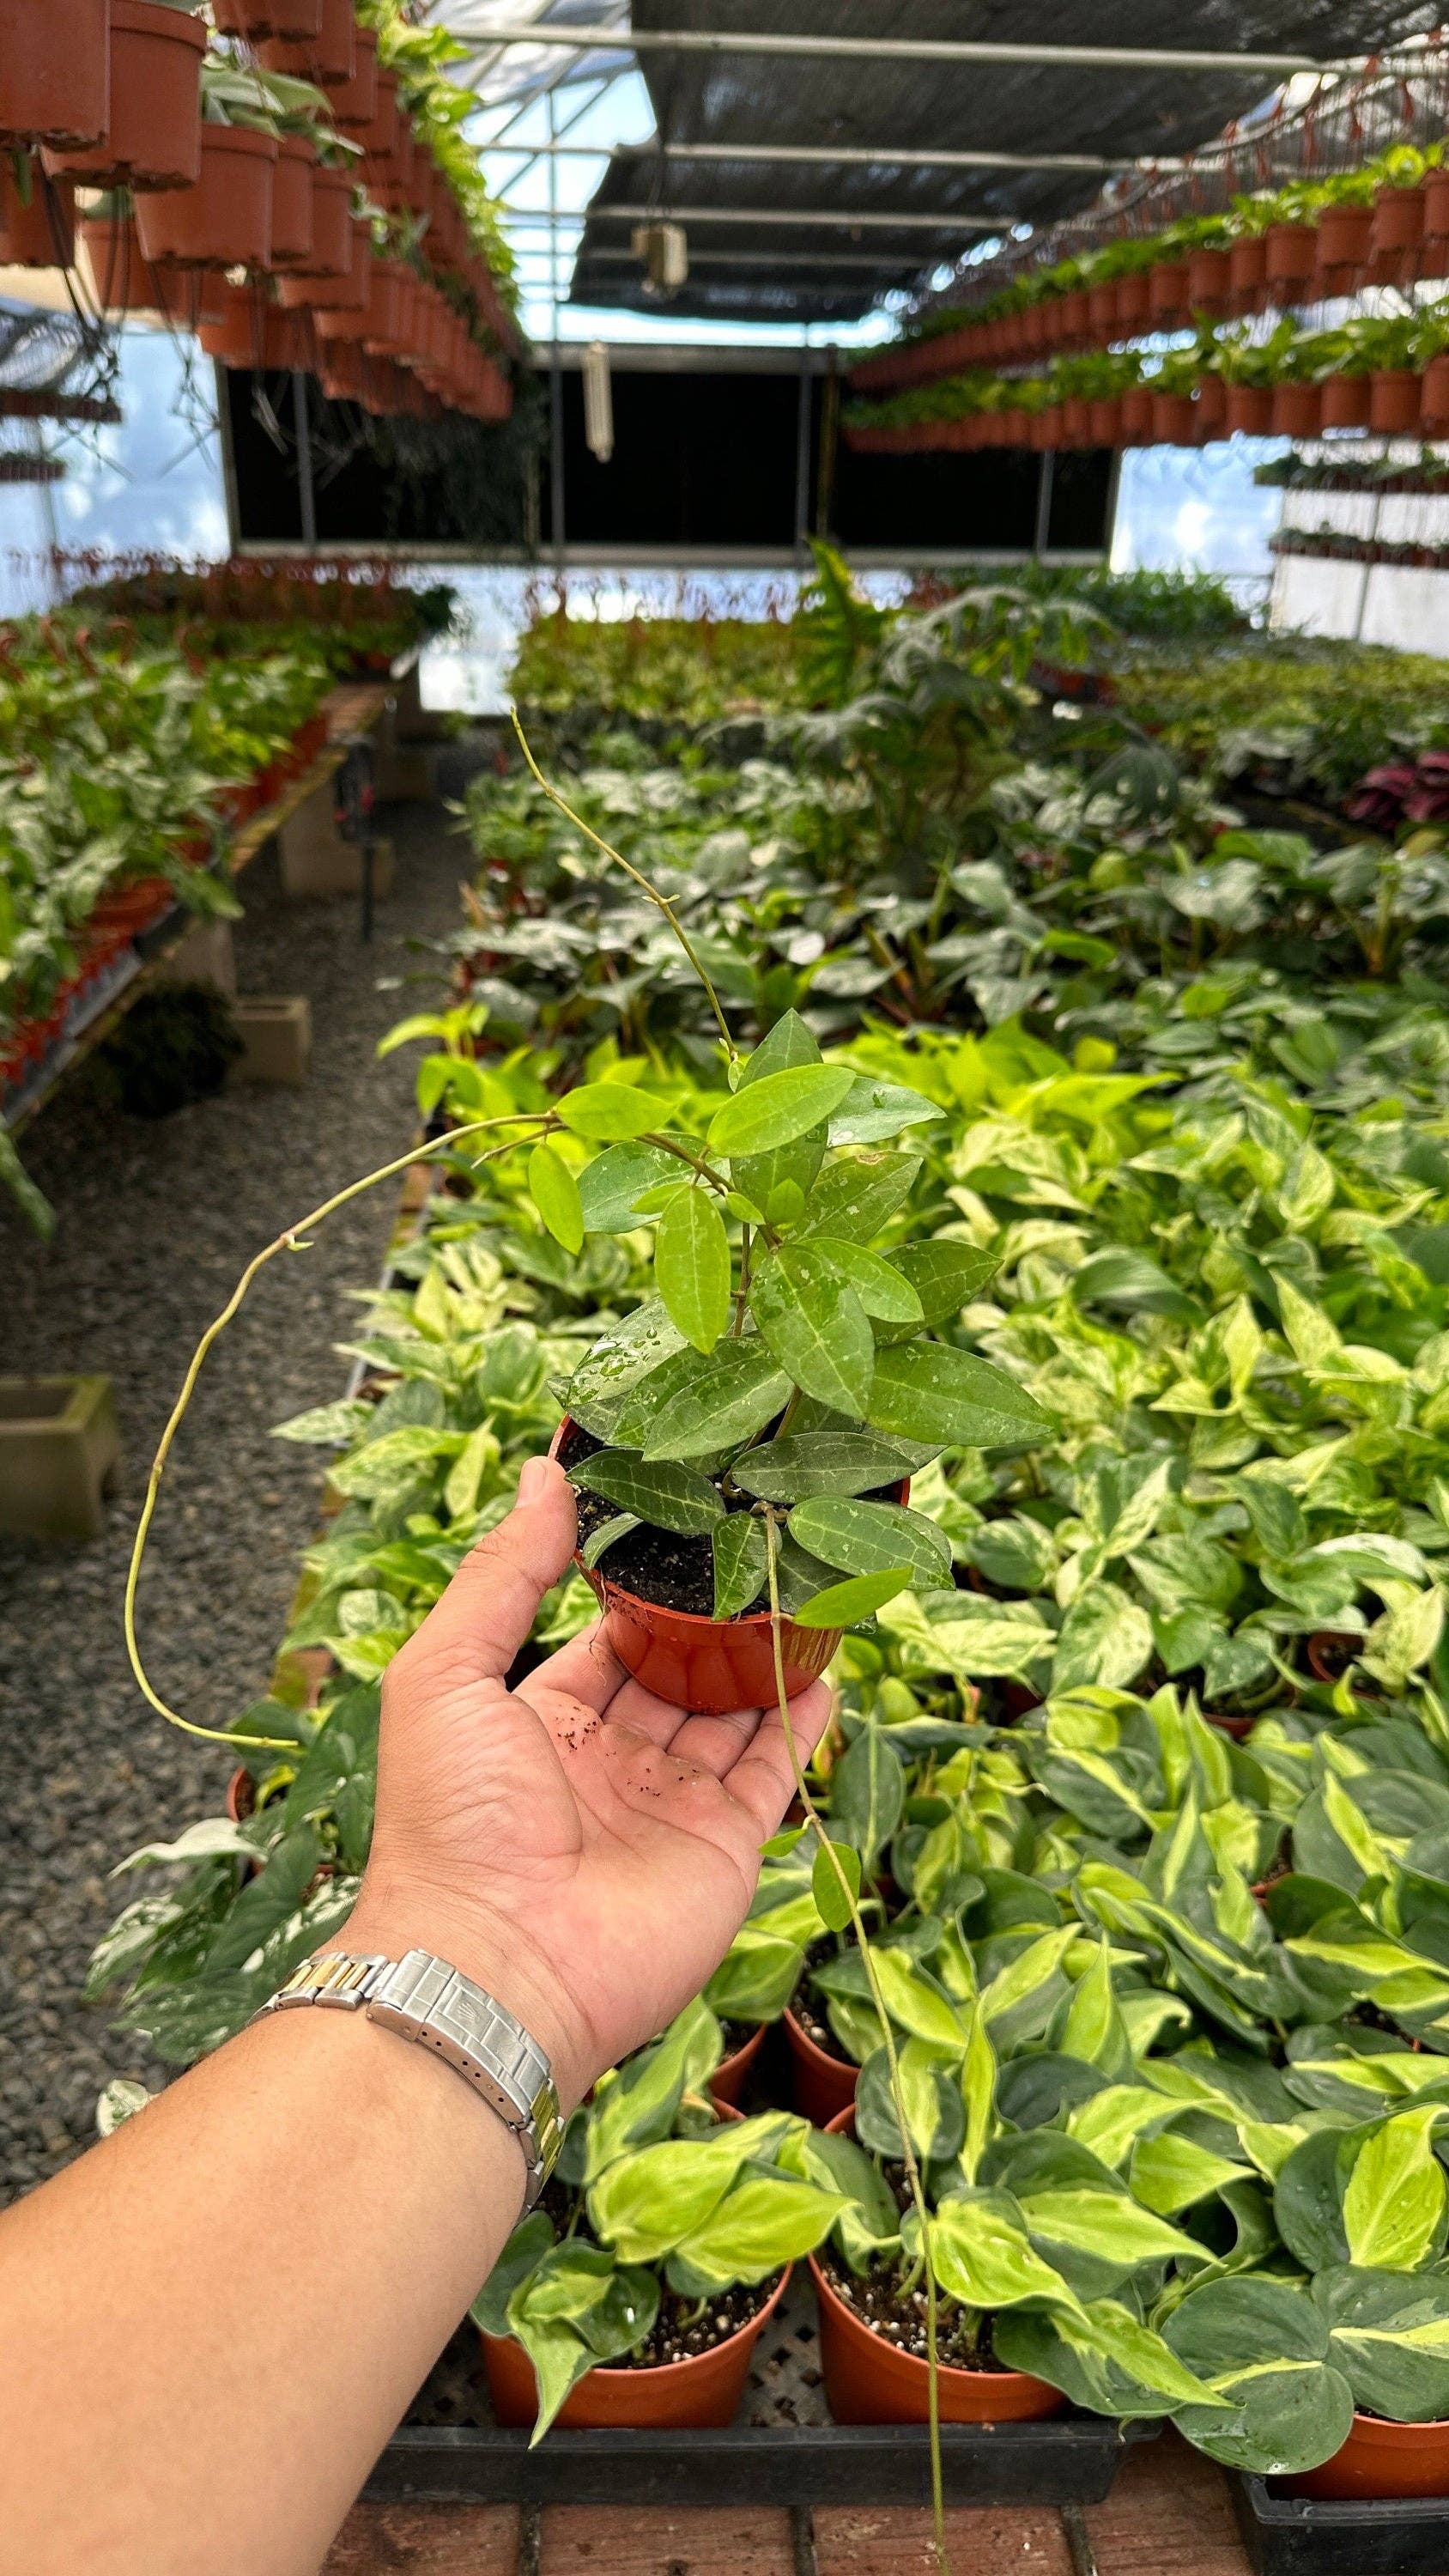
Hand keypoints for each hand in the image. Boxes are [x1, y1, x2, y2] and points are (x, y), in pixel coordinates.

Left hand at [347, 1456, 829, 2109]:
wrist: (498, 1965)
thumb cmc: (452, 1821)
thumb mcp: (447, 1672)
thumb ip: (502, 1573)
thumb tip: (543, 1473)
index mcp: (537, 1725)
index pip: (602, 1641)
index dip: (639, 1590)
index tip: (684, 1527)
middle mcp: (607, 1764)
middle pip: (675, 1676)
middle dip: (714, 1622)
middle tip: (760, 1549)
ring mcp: (669, 1808)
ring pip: (731, 1716)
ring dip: (765, 1660)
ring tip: (807, 1588)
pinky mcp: (723, 1848)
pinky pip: (772, 1772)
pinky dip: (801, 1722)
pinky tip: (823, 1669)